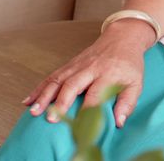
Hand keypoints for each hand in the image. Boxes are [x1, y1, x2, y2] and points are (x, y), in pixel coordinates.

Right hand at [22, 19, 154, 127]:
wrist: (122, 39)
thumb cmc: (129, 65)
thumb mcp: (136, 83)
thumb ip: (127, 103)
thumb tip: (118, 122)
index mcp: (108, 74)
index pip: (96, 94)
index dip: (87, 110)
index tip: (79, 125)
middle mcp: (90, 68)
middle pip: (73, 84)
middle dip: (60, 102)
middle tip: (50, 118)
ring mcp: (77, 65)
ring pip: (58, 79)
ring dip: (44, 95)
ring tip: (33, 110)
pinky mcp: (69, 64)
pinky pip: (52, 76)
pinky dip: (38, 88)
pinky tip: (28, 100)